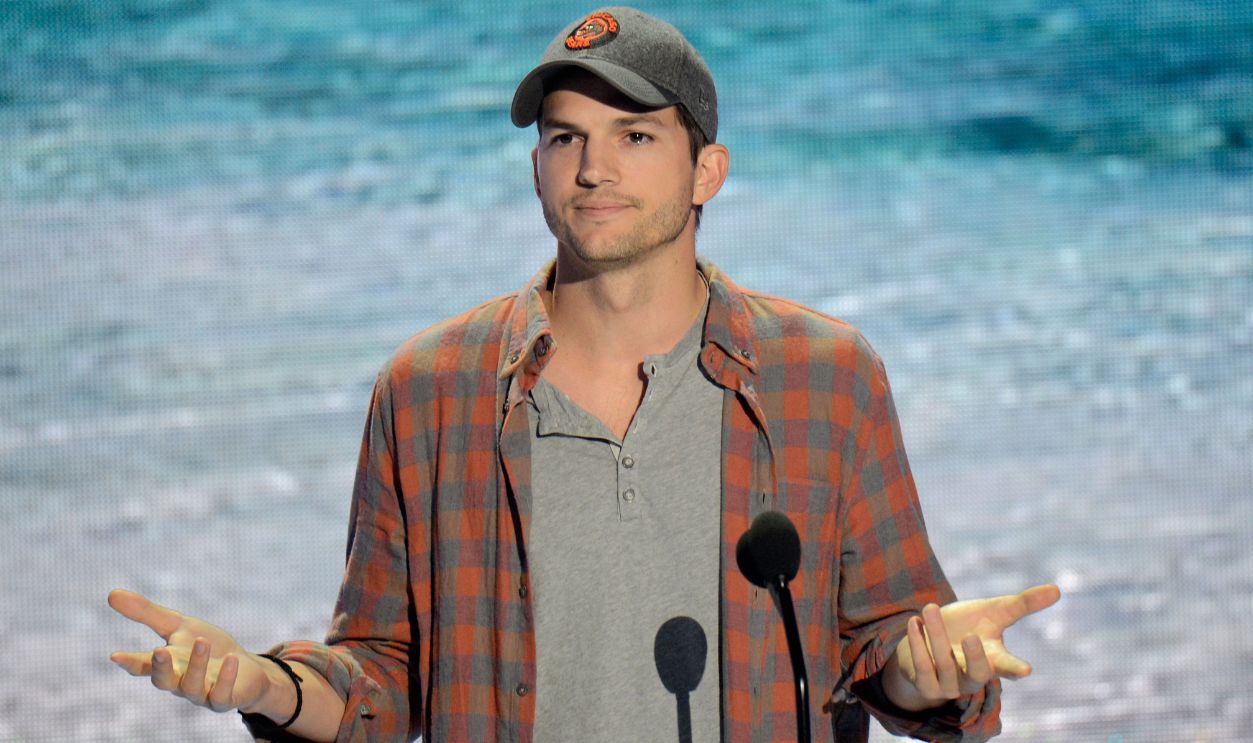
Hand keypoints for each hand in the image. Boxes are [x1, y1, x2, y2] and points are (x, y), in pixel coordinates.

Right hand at [108, 589, 280, 714]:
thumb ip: (147, 613)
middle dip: (160, 668)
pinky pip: (221, 694)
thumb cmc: (209, 646)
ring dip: (197, 664)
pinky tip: (231, 658)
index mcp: (168, 663)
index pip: (144, 665)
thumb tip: (111, 594)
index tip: (116, 656)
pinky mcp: (224, 699)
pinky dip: (225, 677)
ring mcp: (202, 693)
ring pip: (192, 686)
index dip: (131, 662)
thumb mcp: (180, 625)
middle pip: (164, 681)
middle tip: (159, 651)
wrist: (246, 668)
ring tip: (202, 642)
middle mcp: (180, 682)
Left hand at [882, 584, 1060, 711]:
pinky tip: (914, 622)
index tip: (1026, 669)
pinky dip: (916, 644)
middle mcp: (972, 675)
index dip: (1015, 668)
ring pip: (944, 664)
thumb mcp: (993, 613)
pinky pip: (921, 668)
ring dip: (936, 635)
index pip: (1007, 666)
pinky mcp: (926, 684)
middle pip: (979, 673)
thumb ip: (1022, 605)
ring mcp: (949, 683)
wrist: (927, 642)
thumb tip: (1057, 589)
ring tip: (930, 607)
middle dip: (976, 657)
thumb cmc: (967, 627)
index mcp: (993, 659)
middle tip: (972, 636)